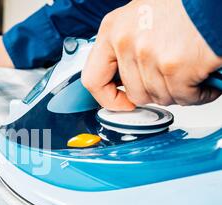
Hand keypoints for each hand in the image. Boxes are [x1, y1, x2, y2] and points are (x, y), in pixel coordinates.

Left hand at [82, 0, 221, 110]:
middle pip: (134, 92)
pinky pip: (183, 97)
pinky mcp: (174, 66)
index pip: (93, 79)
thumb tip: (121, 76)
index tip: (120, 102)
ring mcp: (148, 55)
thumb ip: (125, 46)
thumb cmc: (185, 3)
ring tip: (190, 73)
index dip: (108, 98)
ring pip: (158, 97)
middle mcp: (126, 41)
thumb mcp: (141, 17)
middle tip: (171, 80)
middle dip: (156, 92)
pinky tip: (204, 80)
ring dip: (178, 91)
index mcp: (113, 29)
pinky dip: (198, 94)